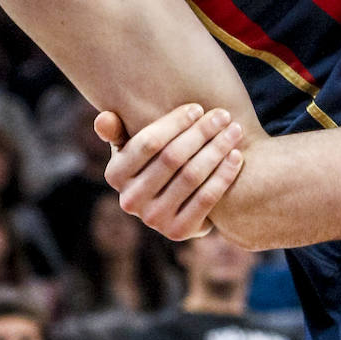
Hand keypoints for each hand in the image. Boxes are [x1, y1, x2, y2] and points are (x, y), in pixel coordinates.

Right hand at [95, 103, 243, 240]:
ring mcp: (153, 220)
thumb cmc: (155, 161)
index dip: (175, 123)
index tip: (198, 108)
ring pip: (192, 176)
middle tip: (223, 115)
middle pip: (172, 158)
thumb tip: (103, 119)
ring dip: (217, 149)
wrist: (178, 201)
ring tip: (235, 130)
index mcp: (114, 175)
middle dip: (201, 132)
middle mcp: (129, 201)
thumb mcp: (133, 146)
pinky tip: (237, 156)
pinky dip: (224, 174)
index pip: (148, 143)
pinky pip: (206, 198)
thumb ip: (118, 130)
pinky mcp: (178, 232)